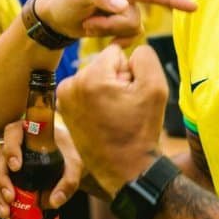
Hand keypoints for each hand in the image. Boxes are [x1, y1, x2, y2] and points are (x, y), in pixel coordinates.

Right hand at [0, 120, 84, 214]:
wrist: (68, 159)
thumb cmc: (69, 153)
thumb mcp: (74, 164)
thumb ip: (69, 181)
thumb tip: (54, 202)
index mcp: (29, 131)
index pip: (13, 133)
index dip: (11, 148)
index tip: (16, 166)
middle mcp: (15, 143)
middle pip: (0, 156)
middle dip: (2, 178)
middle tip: (10, 195)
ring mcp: (10, 159)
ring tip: (6, 210)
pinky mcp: (9, 174)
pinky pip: (0, 186)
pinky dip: (1, 200)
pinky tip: (6, 213)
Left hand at [35, 0, 196, 42]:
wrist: (54, 16)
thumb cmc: (65, 1)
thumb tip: (124, 4)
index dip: (173, 1)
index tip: (194, 7)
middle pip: (135, 19)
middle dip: (111, 25)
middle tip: (89, 23)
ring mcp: (124, 9)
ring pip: (132, 29)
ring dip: (108, 31)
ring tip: (89, 26)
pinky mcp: (119, 23)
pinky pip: (128, 37)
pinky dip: (113, 39)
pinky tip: (97, 35)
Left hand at [57, 45, 168, 195]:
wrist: (125, 169)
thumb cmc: (141, 130)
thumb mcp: (155, 88)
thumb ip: (145, 56)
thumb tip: (130, 49)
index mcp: (90, 78)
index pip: (116, 53)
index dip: (129, 73)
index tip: (130, 97)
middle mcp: (70, 85)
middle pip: (103, 65)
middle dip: (116, 81)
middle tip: (123, 110)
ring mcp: (63, 99)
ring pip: (95, 78)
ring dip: (107, 93)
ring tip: (114, 117)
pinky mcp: (63, 109)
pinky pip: (86, 92)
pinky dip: (96, 102)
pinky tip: (103, 121)